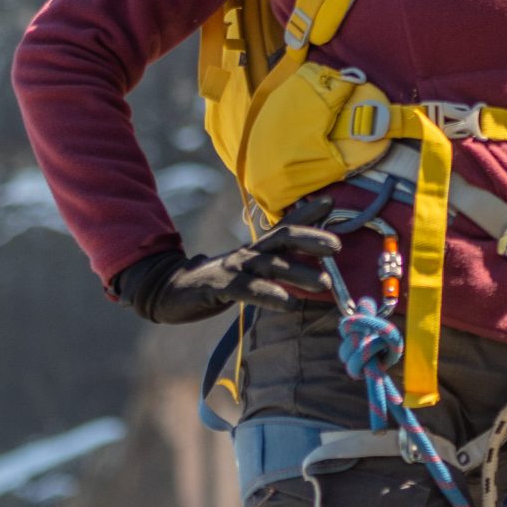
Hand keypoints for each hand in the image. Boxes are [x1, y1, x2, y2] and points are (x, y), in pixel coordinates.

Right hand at [112, 226, 342, 324]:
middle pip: (283, 238)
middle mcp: (248, 253)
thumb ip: (274, 263)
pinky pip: (248, 291)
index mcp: (256, 249)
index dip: (307, 213)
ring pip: (269, 266)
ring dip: (298, 273)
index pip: (285, 226)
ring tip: (324, 284)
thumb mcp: (248, 269)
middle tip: (338, 247)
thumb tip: (305, 266)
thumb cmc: (218, 281)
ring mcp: (233, 268)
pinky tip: (288, 303)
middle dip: (311, 239)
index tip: (331, 203)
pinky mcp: (219, 287)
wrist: (169, 289)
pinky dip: (269, 295)